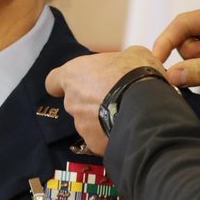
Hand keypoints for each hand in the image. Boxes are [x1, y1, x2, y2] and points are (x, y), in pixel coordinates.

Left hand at [45, 46, 161, 155]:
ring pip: (88, 123)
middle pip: (75, 103)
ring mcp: (81, 125)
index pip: (53, 82)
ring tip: (125, 115)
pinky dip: (110, 136)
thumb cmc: (134, 74)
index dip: (61, 84)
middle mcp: (72, 101)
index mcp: (73, 75)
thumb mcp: (132, 54)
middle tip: (113, 99)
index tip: (71, 86)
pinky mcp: (94, 144)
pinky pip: (100, 139)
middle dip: (90, 102)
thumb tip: (127, 63)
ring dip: (101, 120)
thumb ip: (119, 59)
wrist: (146, 107)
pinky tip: (127, 129)